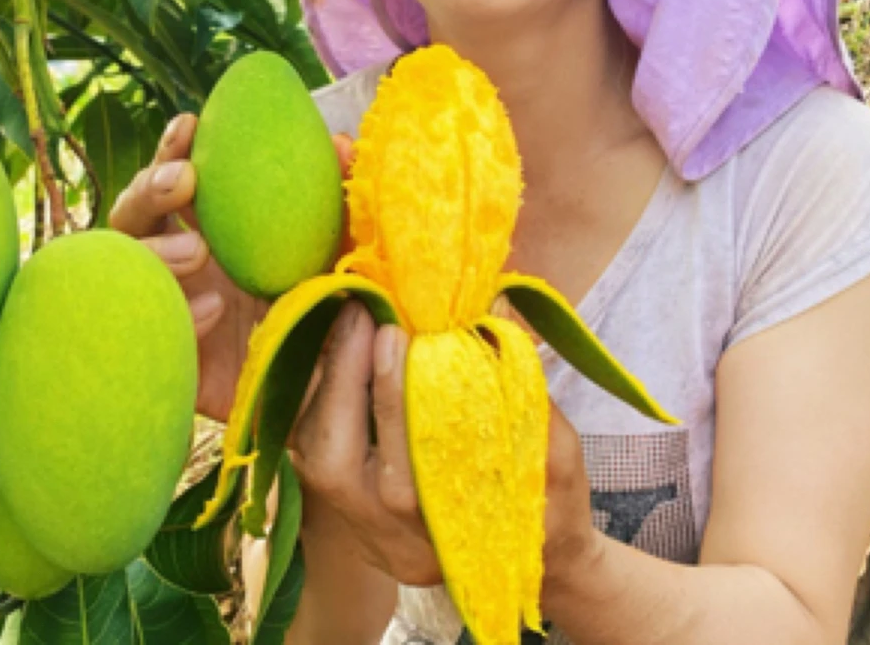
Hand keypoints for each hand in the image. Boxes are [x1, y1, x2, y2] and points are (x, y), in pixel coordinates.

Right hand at [109, 115, 354, 421]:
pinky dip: (175, 312)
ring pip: (124, 265)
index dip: (173, 149)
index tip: (190, 126)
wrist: (318, 390)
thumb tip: (343, 142)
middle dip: (150, 187)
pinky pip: (146, 326)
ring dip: (156, 249)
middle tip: (185, 181)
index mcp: (209, 229)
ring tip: (198, 253)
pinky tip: (210, 312)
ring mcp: (164, 307)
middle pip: (133, 213)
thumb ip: (336, 200)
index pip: (174, 180)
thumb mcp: (336, 253)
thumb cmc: (319, 309)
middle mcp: (176, 262)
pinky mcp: (163, 355)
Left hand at [289, 298, 599, 600]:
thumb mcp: (558, 456)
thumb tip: (494, 308)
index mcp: (450, 542)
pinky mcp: (347, 511)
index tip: (389, 331)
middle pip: (334, 468)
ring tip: (348, 320)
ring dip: (323, 382)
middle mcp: (393, 544)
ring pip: (311, 458)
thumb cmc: (553, 507)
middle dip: (340, 380)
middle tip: (359, 310)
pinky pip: (311, 450)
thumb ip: (526, 386)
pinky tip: (340, 350)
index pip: (401, 476)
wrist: (536, 561)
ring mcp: (363, 532)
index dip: (389, 400)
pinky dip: (320, 396)